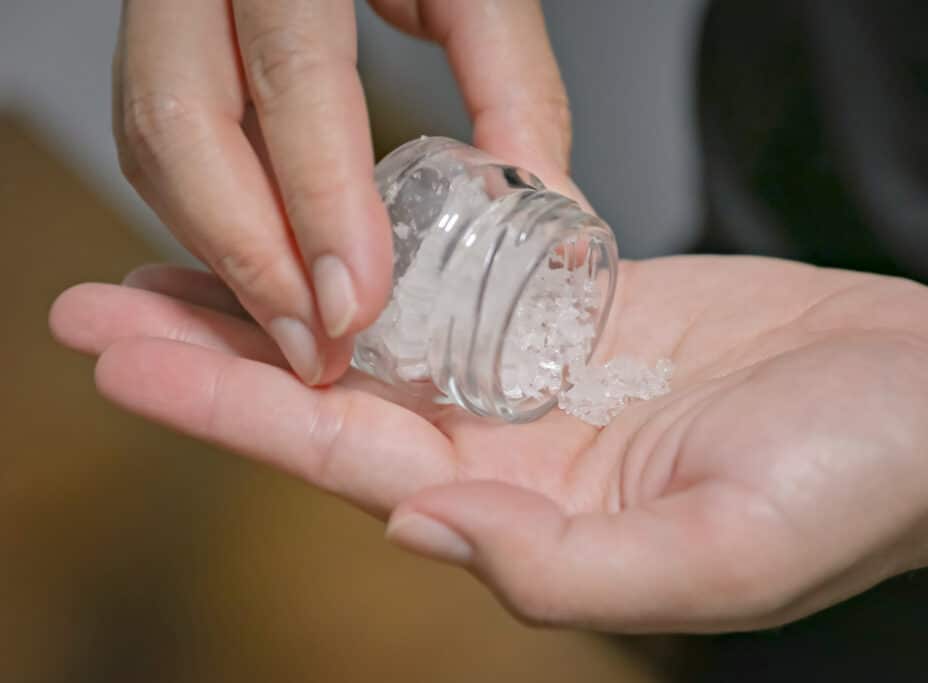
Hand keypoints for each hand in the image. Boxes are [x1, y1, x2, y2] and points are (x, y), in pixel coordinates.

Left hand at [49, 257, 927, 631]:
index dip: (226, 408)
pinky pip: (458, 270)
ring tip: (174, 246)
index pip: (340, 459)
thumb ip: (564, 570)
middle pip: (329, 389)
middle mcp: (513, 448)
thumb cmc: (858, 484)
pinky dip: (382, 245)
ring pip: (376, 325)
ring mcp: (541, 371)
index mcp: (525, 515)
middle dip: (211, 348)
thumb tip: (415, 527)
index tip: (122, 360)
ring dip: (279, 287)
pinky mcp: (578, 305)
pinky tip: (320, 219)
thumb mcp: (724, 556)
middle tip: (93, 301)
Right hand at [114, 0, 573, 385]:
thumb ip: (511, 75)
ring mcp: (170, 5)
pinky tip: (266, 265)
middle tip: (311, 346)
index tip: (352, 304)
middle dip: (245, 257)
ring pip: (154, 141)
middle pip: (180, 122)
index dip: (319, 199)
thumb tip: (541, 194)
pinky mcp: (163, 40)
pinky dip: (209, 216)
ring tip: (292, 327)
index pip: (294, 74)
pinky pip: (157, 138)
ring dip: (219, 250)